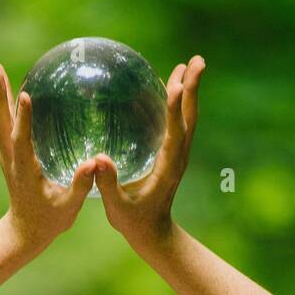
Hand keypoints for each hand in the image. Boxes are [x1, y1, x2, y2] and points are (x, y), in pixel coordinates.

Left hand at [0, 61, 96, 251]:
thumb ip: (80, 185)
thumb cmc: (50, 221)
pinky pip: (3, 123)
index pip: (22, 140)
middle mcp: (11, 159)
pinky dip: (0, 103)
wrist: (25, 231)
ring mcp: (7, 155)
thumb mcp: (69, 207)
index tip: (24, 94)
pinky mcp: (8, 153)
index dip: (23, 118)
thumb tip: (94, 163)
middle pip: (1, 122)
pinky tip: (2, 86)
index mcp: (25, 170)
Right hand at [92, 55, 204, 251]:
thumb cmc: (133, 222)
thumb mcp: (117, 208)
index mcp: (167, 167)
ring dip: (190, 91)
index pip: (174, 132)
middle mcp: (178, 156)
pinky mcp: (173, 154)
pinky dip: (178, 102)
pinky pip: (178, 123)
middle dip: (193, 89)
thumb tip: (98, 159)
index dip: (175, 109)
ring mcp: (177, 154)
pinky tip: (170, 88)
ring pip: (187, 117)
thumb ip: (109, 184)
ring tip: (189, 64)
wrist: (153, 234)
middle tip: (197, 61)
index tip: (176, 85)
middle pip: (189, 117)